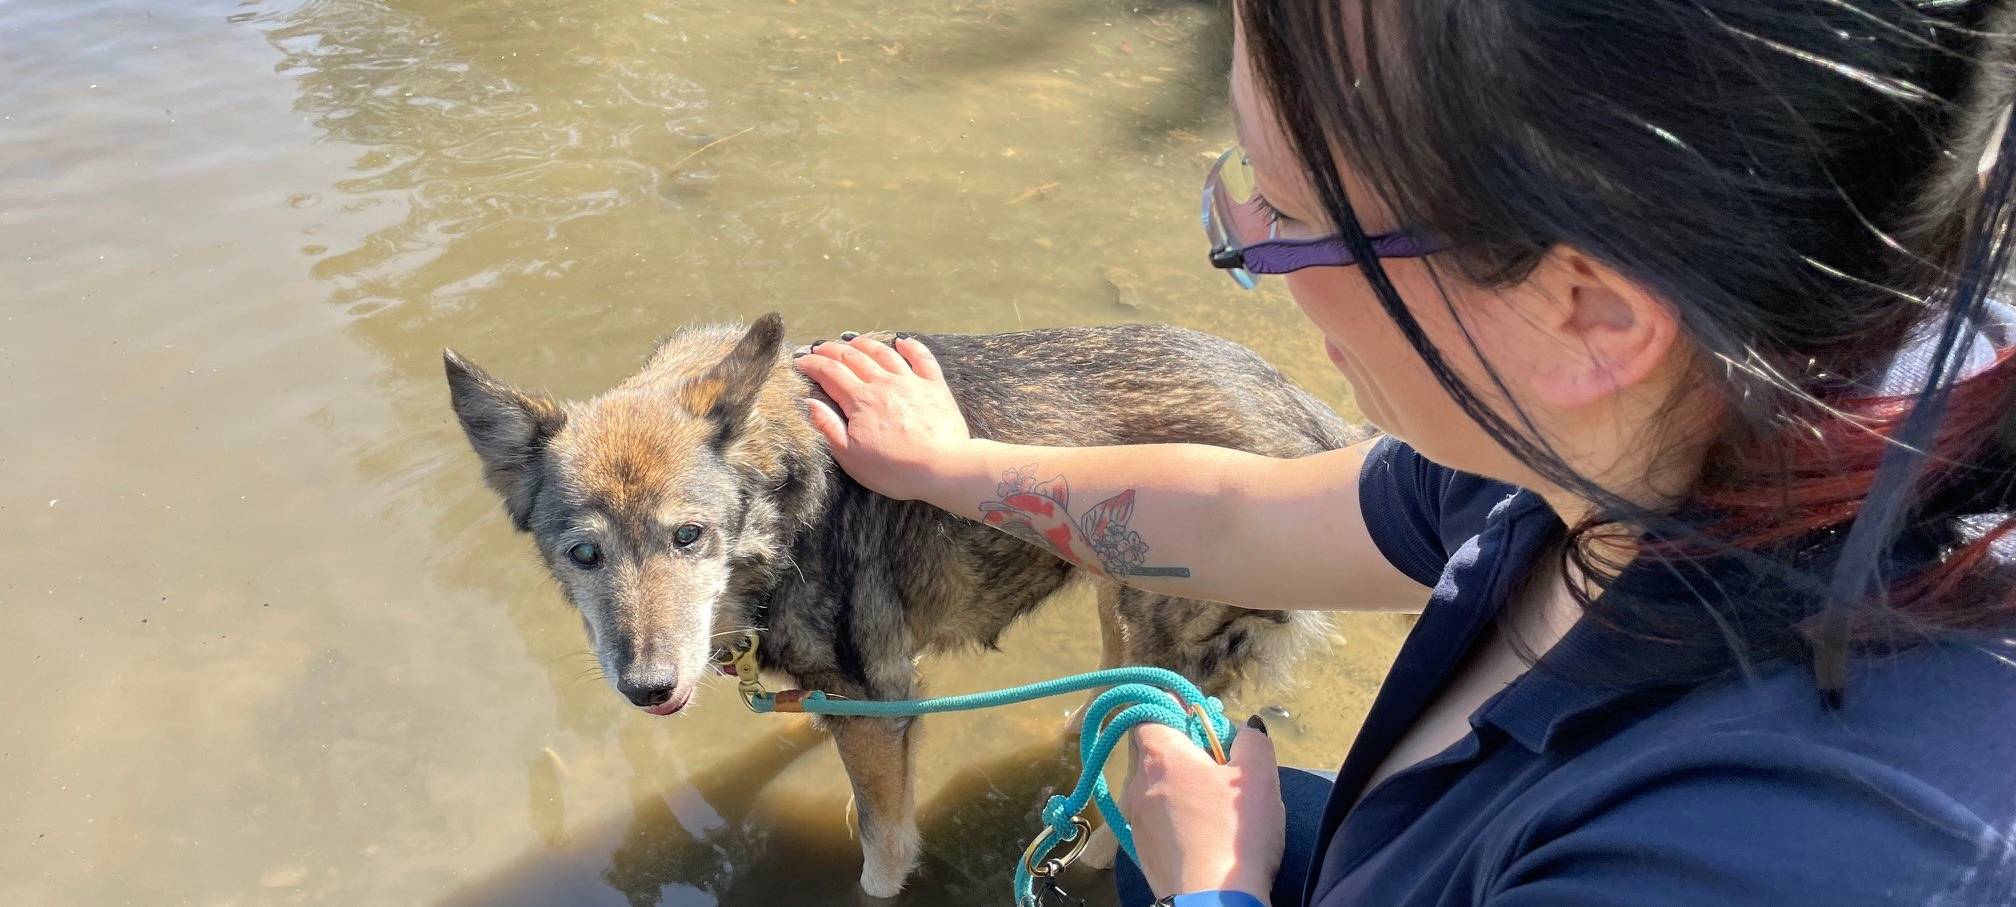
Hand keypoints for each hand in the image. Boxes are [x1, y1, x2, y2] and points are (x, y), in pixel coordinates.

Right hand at [792, 334, 977, 501]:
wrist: (943, 468)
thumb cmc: (894, 469)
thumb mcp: (851, 457)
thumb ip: (828, 427)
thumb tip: (810, 403)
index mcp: (860, 401)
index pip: (830, 373)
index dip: (812, 364)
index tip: (799, 361)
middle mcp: (883, 384)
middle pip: (853, 358)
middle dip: (832, 350)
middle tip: (819, 347)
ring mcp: (910, 382)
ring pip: (883, 353)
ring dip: (865, 343)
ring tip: (852, 340)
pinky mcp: (934, 386)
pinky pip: (922, 358)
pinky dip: (911, 347)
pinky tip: (902, 341)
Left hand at [1123, 715, 1282, 902]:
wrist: (1213, 902)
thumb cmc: (1235, 833)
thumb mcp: (1259, 775)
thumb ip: (1252, 740)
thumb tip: (1245, 729)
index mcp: (1160, 755)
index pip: (1150, 712)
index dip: (1176, 712)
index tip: (1204, 724)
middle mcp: (1136, 783)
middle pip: (1153, 750)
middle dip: (1183, 752)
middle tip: (1220, 768)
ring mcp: (1134, 819)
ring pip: (1154, 786)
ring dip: (1179, 787)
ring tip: (1216, 807)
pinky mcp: (1140, 849)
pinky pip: (1156, 819)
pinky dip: (1175, 817)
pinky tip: (1204, 833)